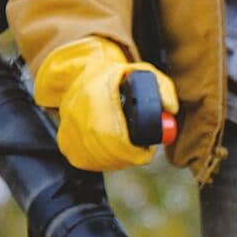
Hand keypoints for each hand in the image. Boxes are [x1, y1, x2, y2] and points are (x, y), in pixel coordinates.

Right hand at [34, 36, 177, 171]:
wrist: (81, 78)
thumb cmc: (116, 79)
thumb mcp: (141, 74)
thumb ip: (162, 89)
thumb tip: (171, 110)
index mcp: (96, 94)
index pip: (117, 137)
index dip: (135, 151)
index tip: (146, 150)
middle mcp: (77, 113)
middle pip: (109, 152)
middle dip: (130, 157)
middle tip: (140, 152)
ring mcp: (68, 130)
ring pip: (99, 160)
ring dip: (118, 160)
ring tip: (126, 148)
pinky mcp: (65, 143)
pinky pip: (87, 162)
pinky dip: (103, 161)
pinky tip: (110, 150)